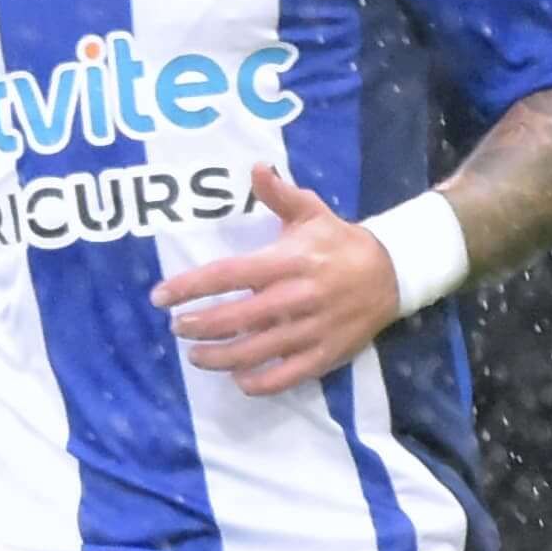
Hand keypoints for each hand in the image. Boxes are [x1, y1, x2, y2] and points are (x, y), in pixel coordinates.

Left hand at [150, 167, 403, 396]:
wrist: (391, 274)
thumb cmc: (339, 243)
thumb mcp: (312, 212)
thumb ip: (280, 195)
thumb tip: (255, 167)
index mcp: (288, 262)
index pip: (228, 275)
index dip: (190, 286)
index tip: (160, 296)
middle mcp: (296, 297)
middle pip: (236, 318)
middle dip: (199, 325)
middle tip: (177, 327)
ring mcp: (311, 330)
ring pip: (255, 352)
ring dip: (219, 358)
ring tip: (195, 355)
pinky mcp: (324, 356)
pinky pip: (285, 377)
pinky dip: (258, 383)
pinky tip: (238, 378)